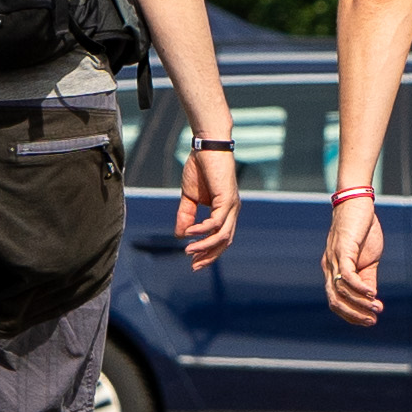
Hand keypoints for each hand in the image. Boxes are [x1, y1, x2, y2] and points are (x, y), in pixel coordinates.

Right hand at [174, 137, 238, 264]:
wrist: (206, 146)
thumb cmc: (200, 168)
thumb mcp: (189, 197)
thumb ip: (186, 216)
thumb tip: (180, 236)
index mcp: (225, 211)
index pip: (220, 239)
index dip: (209, 253)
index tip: (193, 263)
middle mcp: (232, 211)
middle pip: (224, 242)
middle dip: (209, 256)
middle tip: (194, 266)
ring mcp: (231, 205)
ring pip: (222, 235)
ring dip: (205, 246)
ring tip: (189, 251)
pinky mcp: (227, 198)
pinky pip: (216, 221)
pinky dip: (202, 230)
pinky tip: (189, 233)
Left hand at [322, 191, 383, 324]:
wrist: (359, 203)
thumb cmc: (363, 231)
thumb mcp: (368, 261)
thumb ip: (368, 280)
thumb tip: (374, 302)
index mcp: (333, 271)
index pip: (336, 301)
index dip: (351, 315)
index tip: (369, 321)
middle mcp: (329, 267)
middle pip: (334, 301)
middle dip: (353, 315)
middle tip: (372, 321)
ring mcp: (334, 259)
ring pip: (340, 291)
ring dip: (359, 304)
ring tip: (376, 308)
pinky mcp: (343, 249)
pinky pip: (347, 275)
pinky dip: (359, 288)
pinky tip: (373, 294)